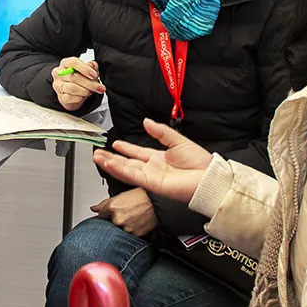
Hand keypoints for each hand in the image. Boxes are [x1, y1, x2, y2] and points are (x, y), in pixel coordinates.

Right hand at [51, 57, 103, 111]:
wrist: (74, 93)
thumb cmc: (80, 79)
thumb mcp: (88, 70)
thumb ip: (92, 66)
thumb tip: (93, 67)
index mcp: (65, 63)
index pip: (73, 62)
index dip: (85, 69)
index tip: (94, 75)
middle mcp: (59, 73)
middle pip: (74, 77)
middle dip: (90, 83)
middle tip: (99, 87)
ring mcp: (58, 85)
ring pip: (73, 88)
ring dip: (85, 91)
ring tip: (91, 91)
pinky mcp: (60, 97)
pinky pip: (71, 98)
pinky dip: (80, 98)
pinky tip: (83, 96)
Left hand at [91, 188, 157, 236]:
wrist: (159, 201)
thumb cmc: (142, 195)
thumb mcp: (121, 195)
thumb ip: (104, 204)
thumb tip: (94, 208)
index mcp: (112, 208)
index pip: (101, 216)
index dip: (107, 214)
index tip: (112, 212)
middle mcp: (118, 220)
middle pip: (112, 224)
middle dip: (117, 220)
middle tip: (128, 213)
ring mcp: (127, 228)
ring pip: (122, 230)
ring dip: (126, 226)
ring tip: (135, 216)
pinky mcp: (137, 235)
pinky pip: (132, 235)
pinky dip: (135, 230)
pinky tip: (139, 222)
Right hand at [93, 119, 213, 203]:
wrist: (208, 177)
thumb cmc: (200, 163)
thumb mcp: (178, 140)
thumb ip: (161, 132)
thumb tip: (147, 121)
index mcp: (160, 158)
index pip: (137, 152)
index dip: (125, 148)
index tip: (114, 144)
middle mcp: (153, 168)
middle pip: (127, 163)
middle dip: (112, 158)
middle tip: (98, 153)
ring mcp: (151, 177)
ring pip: (126, 170)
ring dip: (110, 164)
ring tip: (97, 158)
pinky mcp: (152, 184)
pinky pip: (132, 176)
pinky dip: (120, 170)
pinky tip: (110, 164)